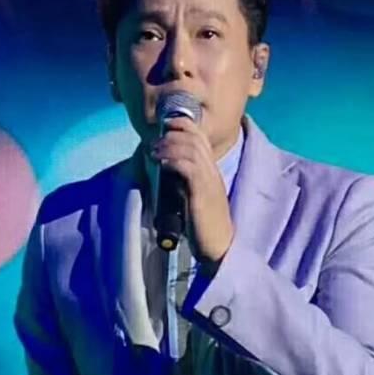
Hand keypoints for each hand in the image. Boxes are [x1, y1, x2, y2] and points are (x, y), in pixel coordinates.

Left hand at [151, 117, 234, 264]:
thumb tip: (163, 169)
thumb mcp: (193, 197)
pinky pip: (189, 167)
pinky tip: (161, 163)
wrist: (219, 248)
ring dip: (169, 145)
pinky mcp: (203, 194)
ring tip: (153, 151)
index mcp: (211, 172)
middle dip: (172, 132)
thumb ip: (183, 182)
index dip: (182, 126)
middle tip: (154, 141)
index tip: (163, 129)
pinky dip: (173, 160)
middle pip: (195, 137)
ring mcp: (209, 182)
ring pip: (191, 149)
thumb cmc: (203, 226)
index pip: (199, 137)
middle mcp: (212, 172)